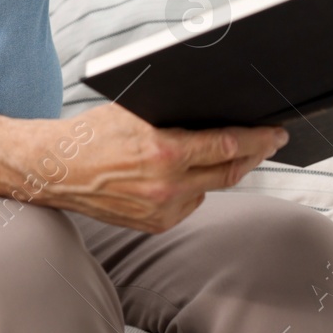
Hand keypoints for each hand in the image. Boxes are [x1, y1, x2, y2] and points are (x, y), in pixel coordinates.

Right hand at [28, 102, 288, 233]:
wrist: (56, 170)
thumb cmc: (91, 133)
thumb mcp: (134, 110)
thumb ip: (174, 113)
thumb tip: (213, 108)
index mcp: (163, 151)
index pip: (226, 146)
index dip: (257, 139)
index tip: (276, 132)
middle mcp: (166, 186)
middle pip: (229, 172)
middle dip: (254, 155)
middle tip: (269, 141)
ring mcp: (161, 209)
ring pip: (211, 188)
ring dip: (224, 170)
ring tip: (232, 152)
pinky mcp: (155, 224)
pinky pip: (190, 203)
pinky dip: (195, 187)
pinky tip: (185, 173)